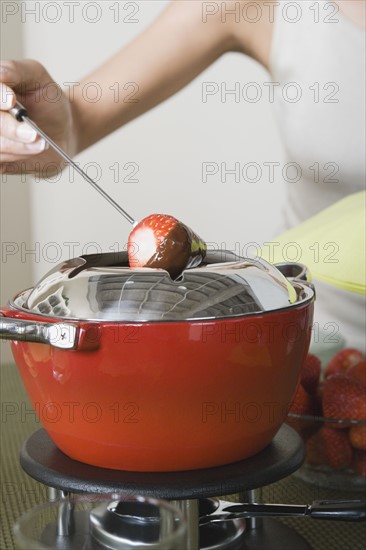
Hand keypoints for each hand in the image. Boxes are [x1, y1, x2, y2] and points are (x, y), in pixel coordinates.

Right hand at [0, 59, 76, 176]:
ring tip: (41, 142)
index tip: (12, 101)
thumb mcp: (37, 76)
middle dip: (12, 129)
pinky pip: (0, 164)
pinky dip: (18, 159)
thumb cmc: (48, 101)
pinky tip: (32, 151)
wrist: (63, 130)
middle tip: (35, 133)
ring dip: (20, 147)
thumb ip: (15, 71)